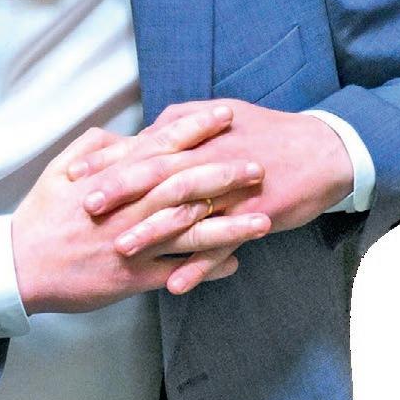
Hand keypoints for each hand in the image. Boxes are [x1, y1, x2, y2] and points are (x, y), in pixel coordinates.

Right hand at [11, 106, 267, 313]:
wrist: (20, 265)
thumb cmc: (42, 214)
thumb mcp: (62, 167)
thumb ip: (98, 146)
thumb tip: (128, 136)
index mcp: (113, 177)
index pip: (161, 145)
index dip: (195, 129)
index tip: (224, 116)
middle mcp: (128, 208)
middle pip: (184, 185)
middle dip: (224, 173)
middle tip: (258, 164)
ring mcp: (133, 243)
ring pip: (189, 231)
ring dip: (228, 224)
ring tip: (263, 219)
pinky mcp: (132, 277)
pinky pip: (177, 271)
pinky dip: (207, 267)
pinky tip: (236, 261)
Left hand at [69, 99, 353, 290]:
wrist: (323, 150)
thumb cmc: (266, 131)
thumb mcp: (221, 115)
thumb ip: (182, 122)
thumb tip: (149, 129)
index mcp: (199, 136)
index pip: (146, 146)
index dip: (110, 158)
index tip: (76, 171)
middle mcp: (211, 161)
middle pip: (159, 176)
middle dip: (121, 191)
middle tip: (85, 207)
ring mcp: (233, 191)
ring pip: (187, 213)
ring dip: (153, 232)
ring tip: (121, 250)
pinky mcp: (255, 217)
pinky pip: (223, 245)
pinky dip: (200, 266)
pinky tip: (176, 284)